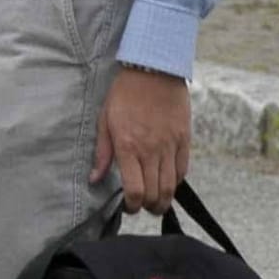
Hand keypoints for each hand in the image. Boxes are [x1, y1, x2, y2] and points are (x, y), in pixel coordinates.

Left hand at [91, 65, 190, 213]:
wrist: (154, 71)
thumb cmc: (124, 94)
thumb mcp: (104, 120)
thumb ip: (102, 153)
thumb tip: (94, 179)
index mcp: (128, 146)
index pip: (135, 189)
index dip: (131, 205)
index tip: (127, 206)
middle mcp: (151, 150)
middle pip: (155, 193)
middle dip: (148, 207)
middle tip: (140, 206)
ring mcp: (170, 146)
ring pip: (171, 186)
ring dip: (163, 200)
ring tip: (154, 202)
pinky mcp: (184, 141)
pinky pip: (183, 170)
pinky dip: (176, 182)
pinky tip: (166, 182)